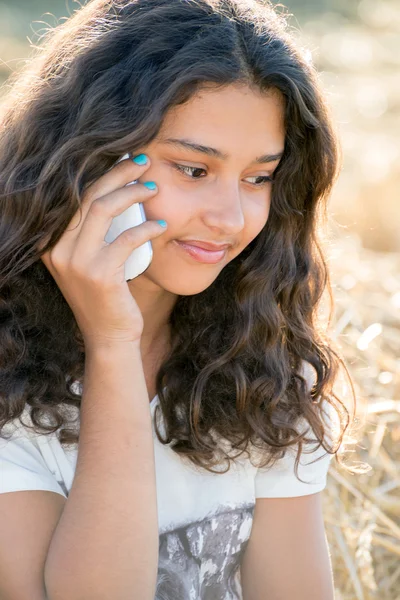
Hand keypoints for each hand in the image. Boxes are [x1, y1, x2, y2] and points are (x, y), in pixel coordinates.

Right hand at [40, 154, 166, 346]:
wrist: (109, 338)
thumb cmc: (107, 298)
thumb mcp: (91, 263)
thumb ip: (95, 234)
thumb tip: (121, 195)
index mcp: (53, 243)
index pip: (77, 197)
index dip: (103, 174)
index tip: (127, 161)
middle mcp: (58, 249)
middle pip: (88, 194)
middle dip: (118, 173)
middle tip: (143, 162)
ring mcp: (76, 261)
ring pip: (102, 208)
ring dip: (132, 193)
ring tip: (154, 188)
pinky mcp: (99, 274)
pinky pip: (126, 238)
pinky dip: (147, 228)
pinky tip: (162, 227)